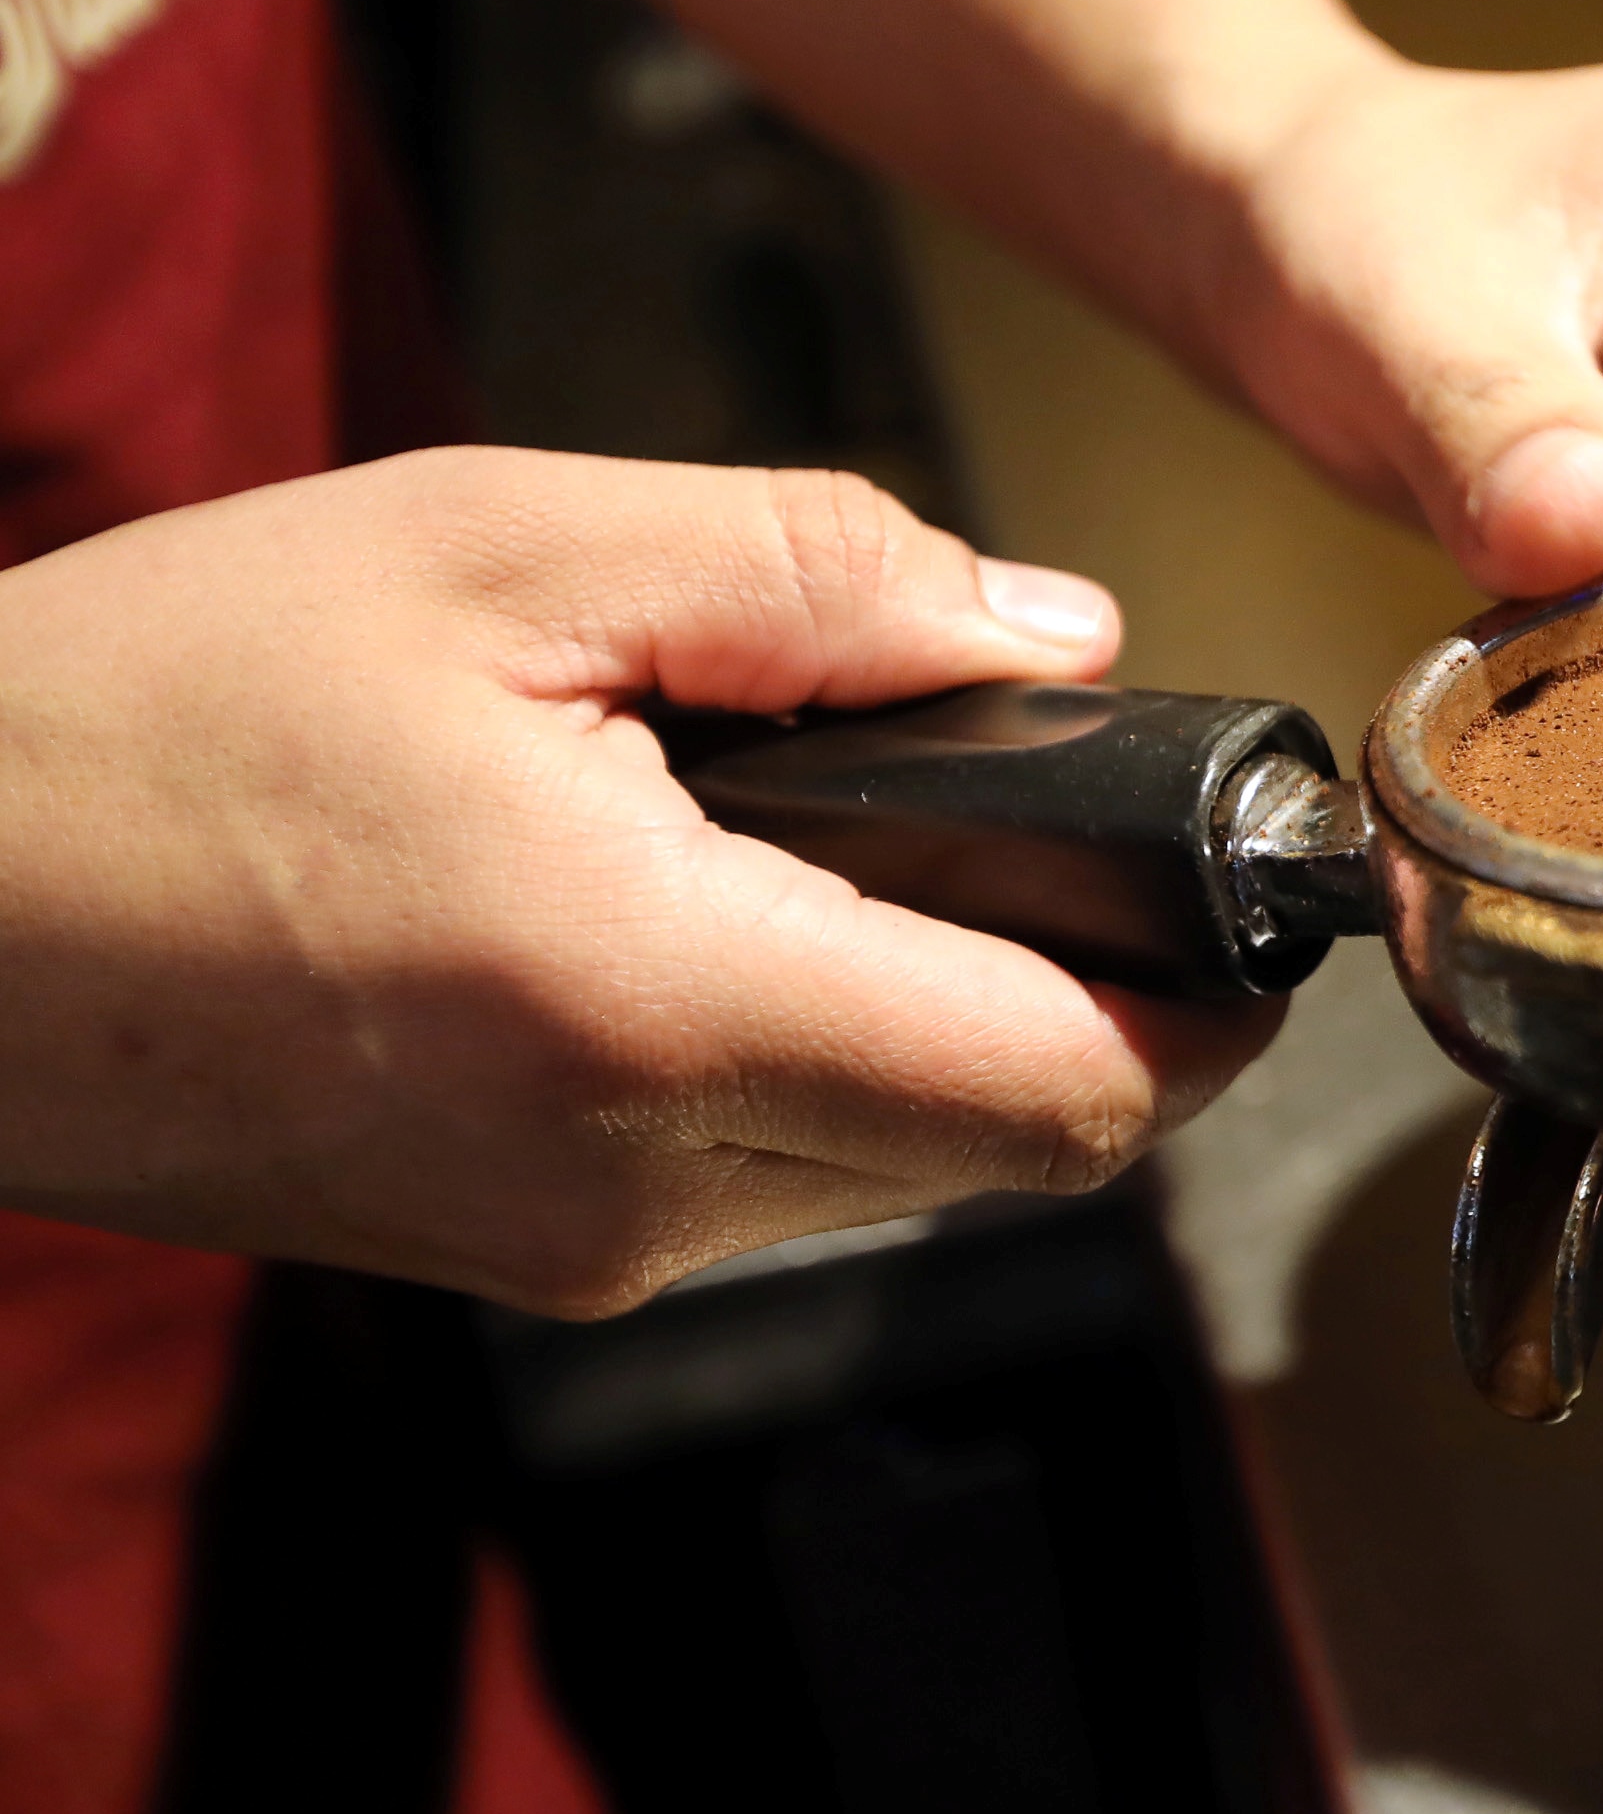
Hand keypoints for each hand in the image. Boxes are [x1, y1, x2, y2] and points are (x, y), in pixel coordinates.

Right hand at [0, 450, 1275, 1311]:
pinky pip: (767, 1185)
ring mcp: (572, 1252)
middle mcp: (635, 1187)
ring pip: (902, 1172)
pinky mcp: (518, 1262)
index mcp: (656, 1004)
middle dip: (1088, 990)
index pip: (1069, 1089)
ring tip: (855, 838)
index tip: (1236, 893)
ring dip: (947, 1021)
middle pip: (1017, 1143)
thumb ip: (817, 578)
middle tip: (1047, 815)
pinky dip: (817, 1061)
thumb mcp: (497, 551)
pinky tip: (723, 911)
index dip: (1206, 1000)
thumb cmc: (155, 711)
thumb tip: (1057, 632)